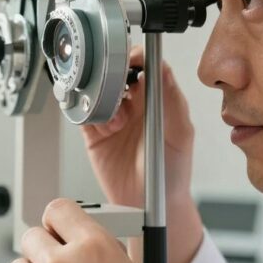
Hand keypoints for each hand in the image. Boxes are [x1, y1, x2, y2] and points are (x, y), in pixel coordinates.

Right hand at [81, 46, 194, 208]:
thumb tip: (163, 69)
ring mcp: (112, 118)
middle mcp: (133, 105)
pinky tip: (101, 126)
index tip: (128, 58)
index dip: (133, 57)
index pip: (143, 65)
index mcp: (156, 99)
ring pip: (96, 91)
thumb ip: (172, 102)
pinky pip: (82, 114)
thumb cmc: (172, 172)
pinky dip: (86, 113)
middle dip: (110, 74)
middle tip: (112, 84)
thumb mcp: (180, 134)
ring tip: (113, 117)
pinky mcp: (94, 134)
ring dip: (100, 97)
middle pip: (115, 73)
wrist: (151, 206)